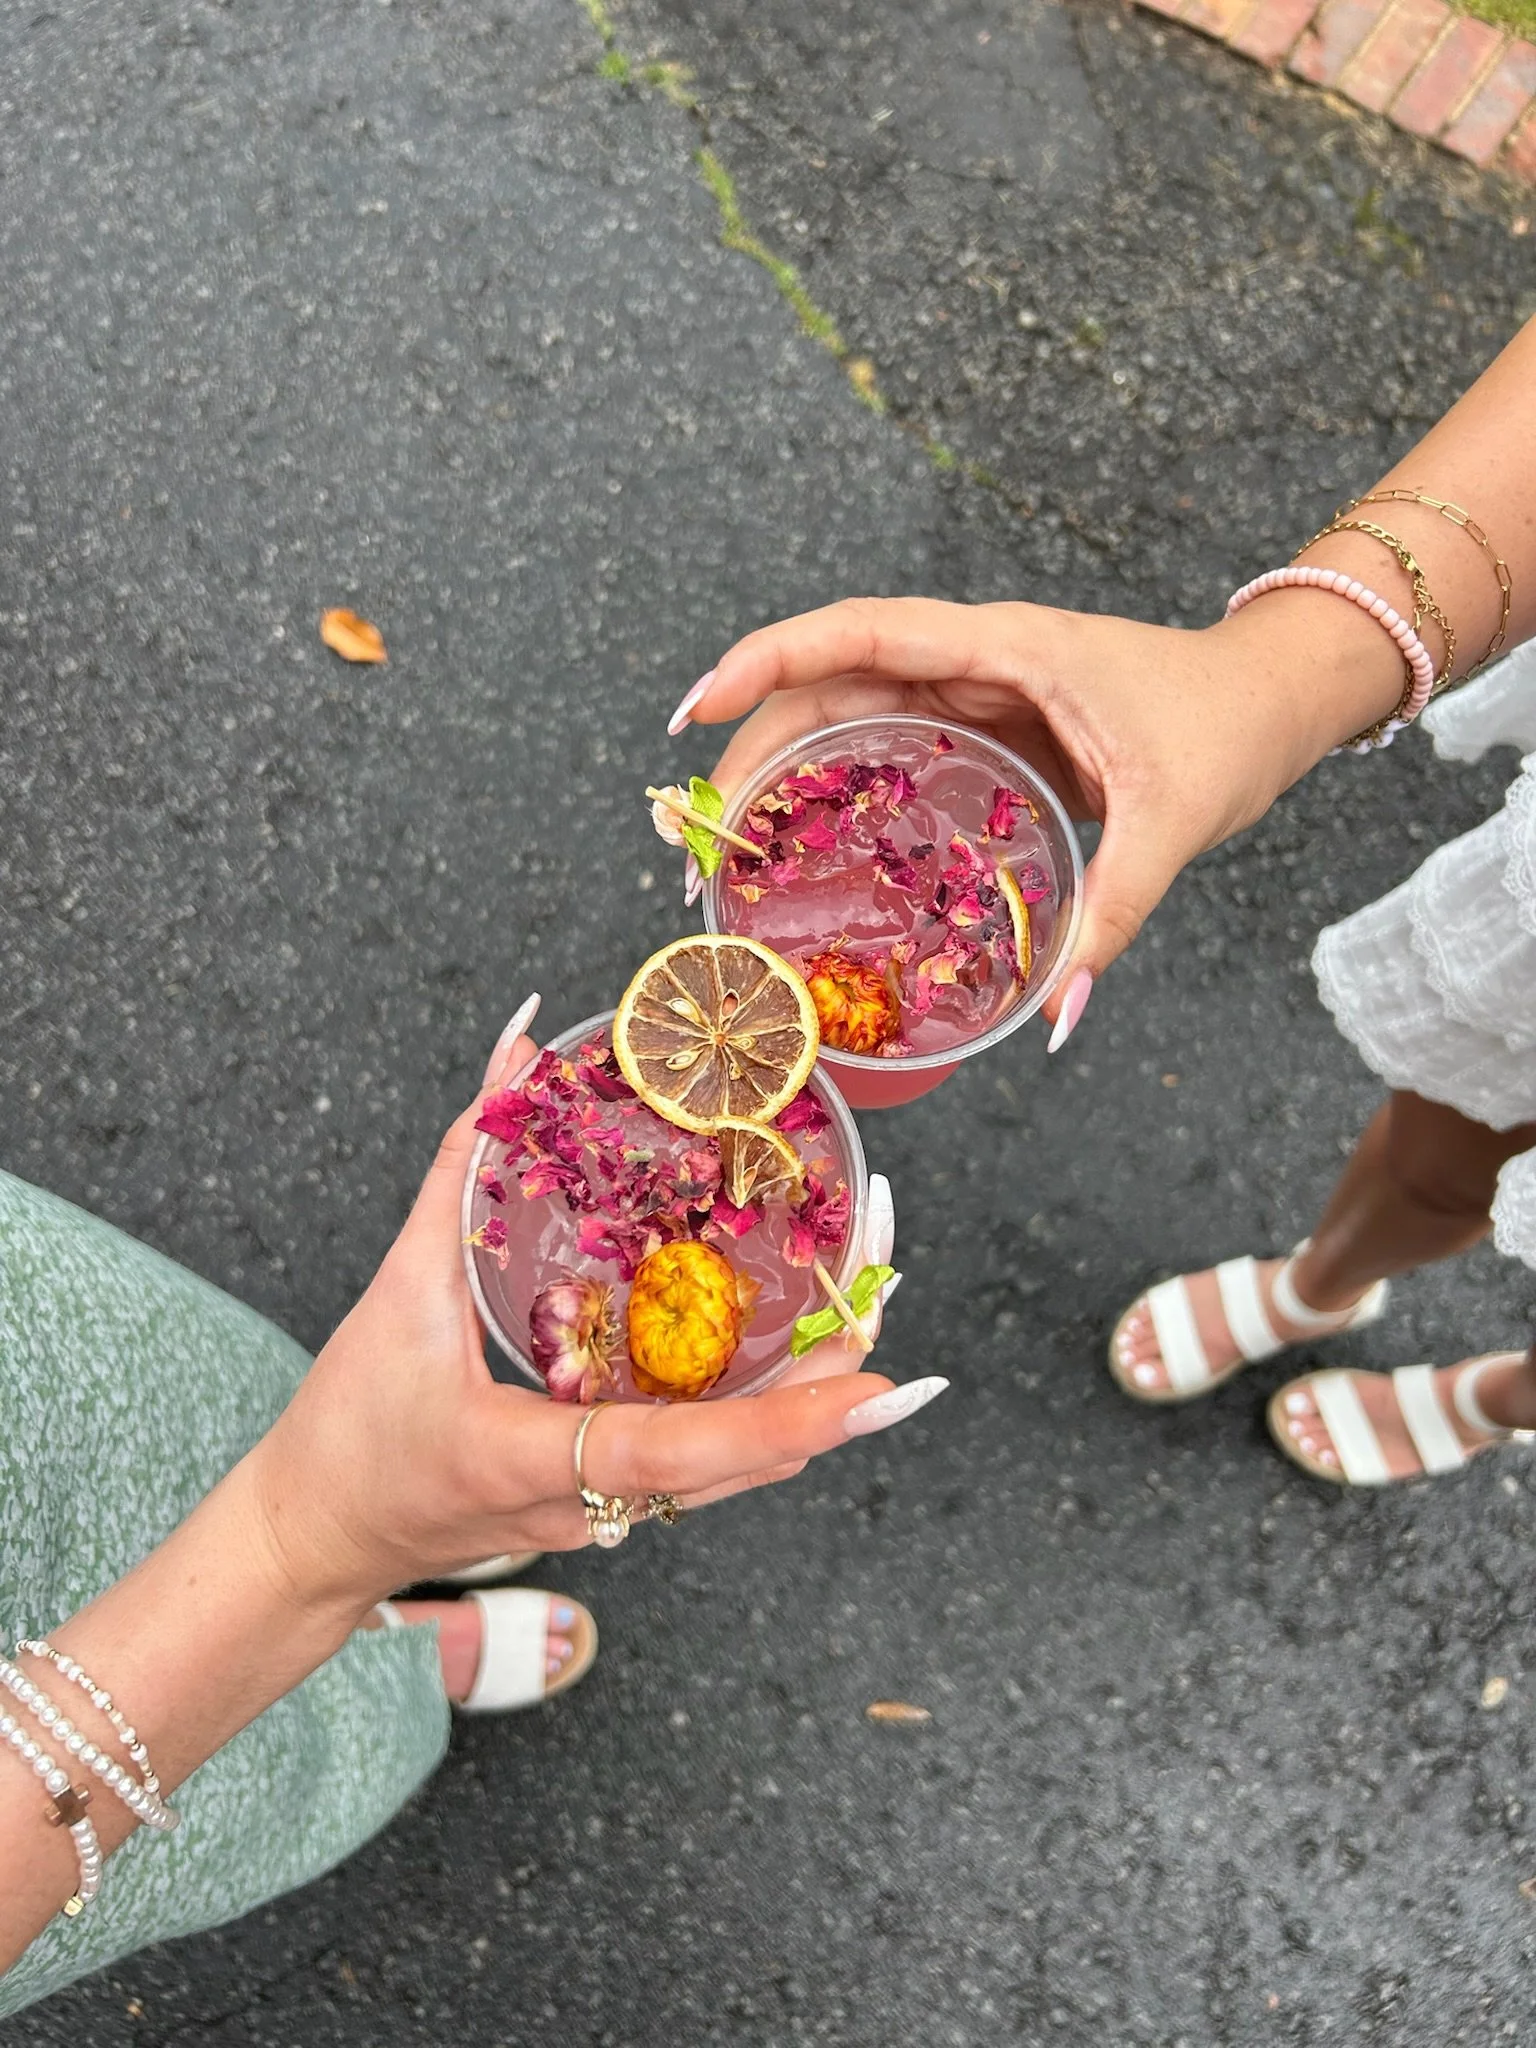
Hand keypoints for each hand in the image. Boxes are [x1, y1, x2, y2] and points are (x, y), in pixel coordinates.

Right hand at [248, 1016, 918, 1612]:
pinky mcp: (610, 1507)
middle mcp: (595, 1504)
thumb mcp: (394, 1297)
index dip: (784, 1420)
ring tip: (868, 1308)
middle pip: (747, 1463)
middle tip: (891, 1294)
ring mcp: (609, 1516)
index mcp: (535, 1459)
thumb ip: (455, 1175)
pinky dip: (763, 1411)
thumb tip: (513, 1057)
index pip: (679, 1449)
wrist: (311, 1541)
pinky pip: (708, 1466)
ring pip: (739, 1472)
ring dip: (811, 1400)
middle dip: (834, 1390)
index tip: (875, 1390)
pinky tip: (798, 1350)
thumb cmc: (344, 1435)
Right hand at [684, 596, 1393, 1019]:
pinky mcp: (986, 726)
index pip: (862, 633)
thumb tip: (1059, 1011)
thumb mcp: (1172, 822)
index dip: (769, 660)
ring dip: (784, 763)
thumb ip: (1112, 916)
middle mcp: (976, 659)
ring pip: (852, 709)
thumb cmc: (1228, 730)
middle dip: (756, 742)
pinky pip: (889, 741)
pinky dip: (836, 782)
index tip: (697, 707)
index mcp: (1008, 648)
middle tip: (703, 829)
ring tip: (729, 842)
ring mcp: (976, 691)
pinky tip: (801, 839)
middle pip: (834, 679)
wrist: (1274, 698)